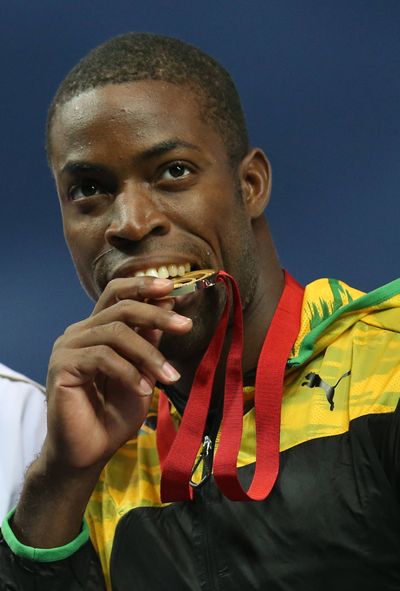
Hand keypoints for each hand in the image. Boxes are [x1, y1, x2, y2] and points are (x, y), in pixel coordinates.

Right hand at [44, 276, 191, 470]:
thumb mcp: (142, 373)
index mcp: (97, 329)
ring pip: (116, 333)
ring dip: (149, 354)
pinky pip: (103, 357)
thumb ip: (149, 342)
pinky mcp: (62, 366)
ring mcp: (68, 347)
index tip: (172, 288)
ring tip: (169, 377)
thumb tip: (168, 305)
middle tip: (185, 325)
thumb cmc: (114, 414)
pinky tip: (144, 389)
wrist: (89, 452)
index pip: (116, 294)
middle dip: (156, 314)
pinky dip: (129, 372)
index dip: (142, 286)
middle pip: (120, 307)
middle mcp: (80, 332)